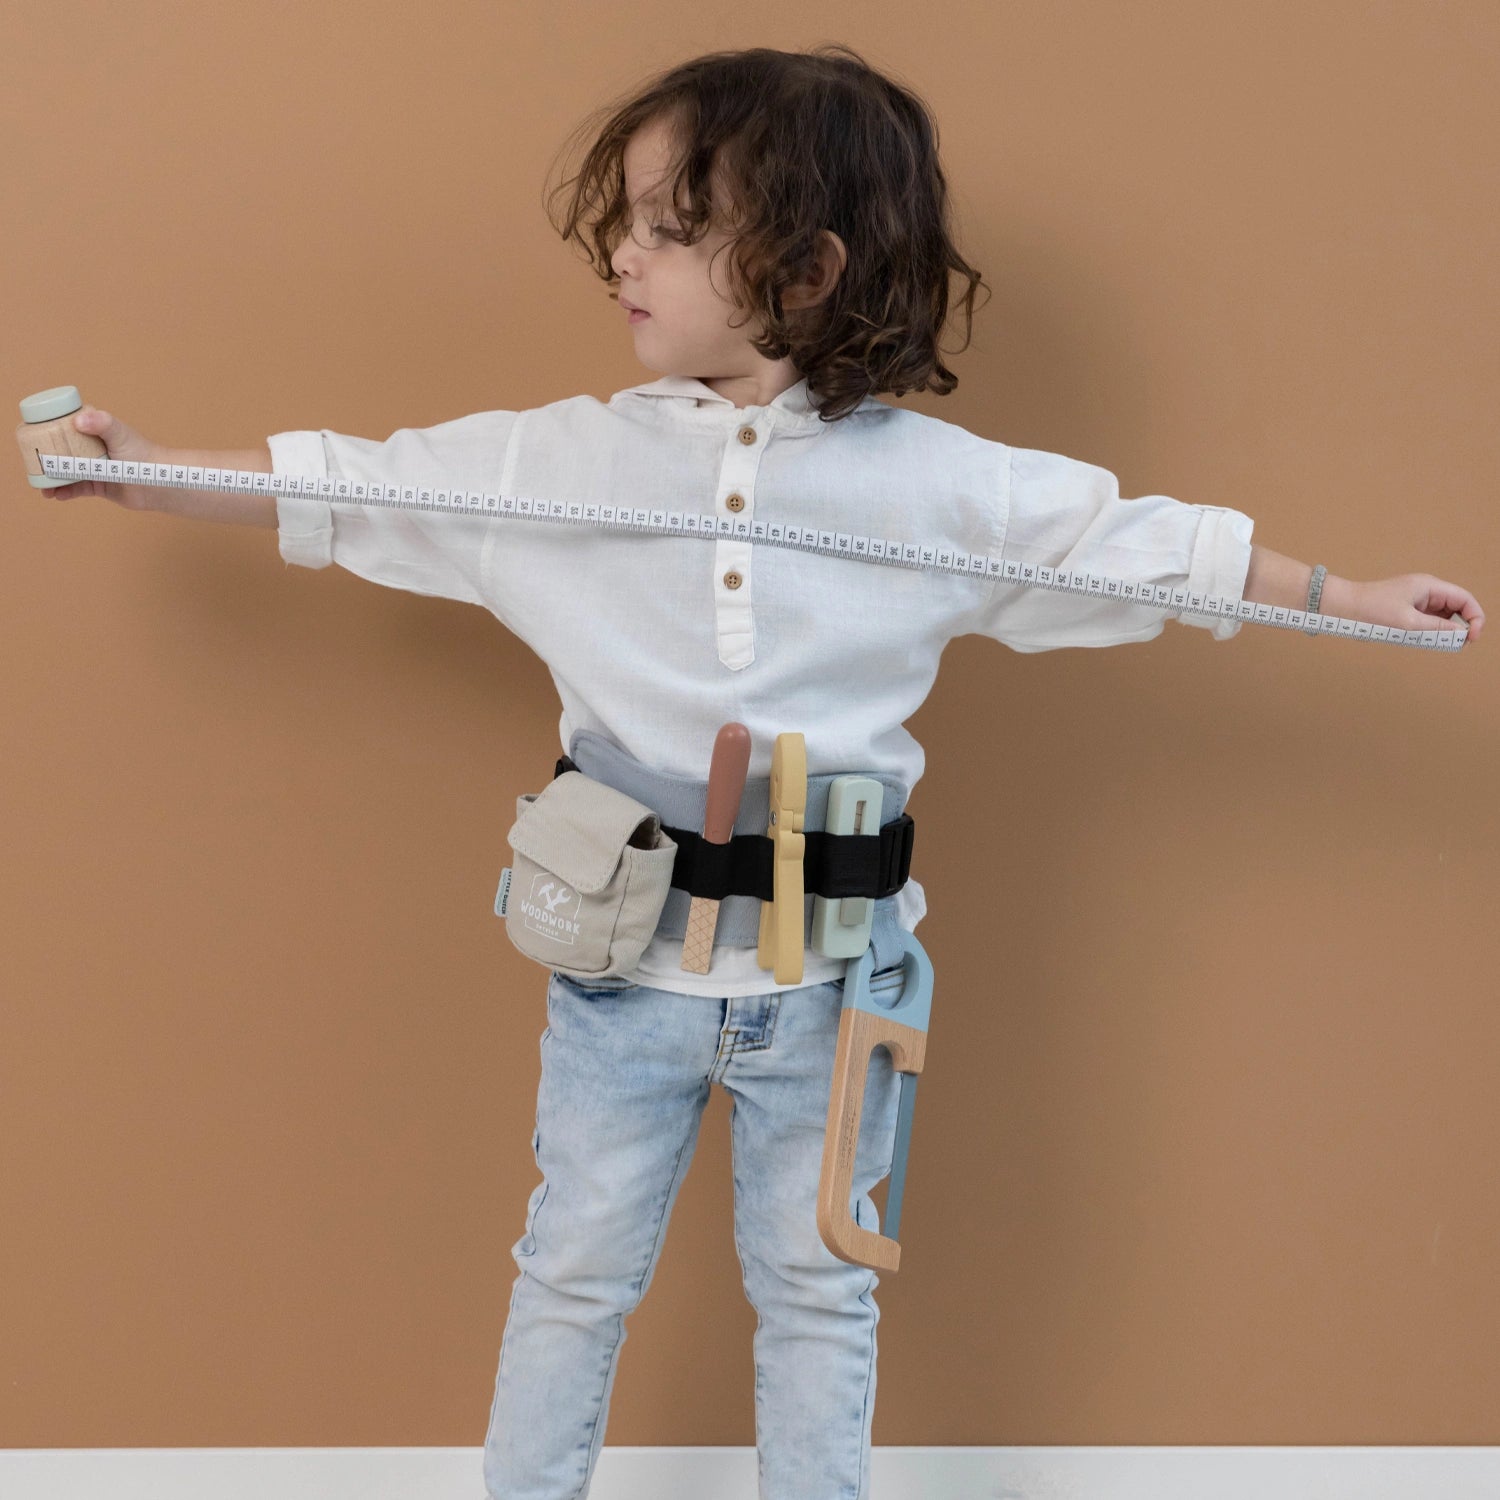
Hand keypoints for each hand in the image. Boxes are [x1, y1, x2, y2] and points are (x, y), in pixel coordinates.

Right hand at [40, 408, 168, 511]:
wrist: (160, 482)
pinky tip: (57, 495)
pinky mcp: (100, 486)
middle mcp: (93, 449)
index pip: (68, 428)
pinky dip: (67, 492)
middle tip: (36, 466)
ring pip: (69, 473)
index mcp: (95, 431)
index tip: (38, 437)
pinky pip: (78, 489)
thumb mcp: (120, 433)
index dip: (53, 432)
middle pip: (65, 452)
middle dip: (50, 459)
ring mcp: (96, 468)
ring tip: (44, 487)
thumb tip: (78, 420)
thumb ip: (101, 423)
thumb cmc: (142, 454)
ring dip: (55, 479)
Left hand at [1348, 573, 1484, 643]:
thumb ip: (1437, 627)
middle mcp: (1427, 590)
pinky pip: (1429, 619)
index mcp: (1430, 586)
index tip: (1471, 638)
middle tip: (1457, 645)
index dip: (1474, 617)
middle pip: (1457, 606)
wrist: (1343, 606)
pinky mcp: (1408, 608)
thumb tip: (1461, 632)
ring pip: (1444, 614)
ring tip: (1442, 644)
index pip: (1465, 599)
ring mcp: (1418, 599)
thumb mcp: (1408, 622)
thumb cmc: (1372, 610)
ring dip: (1447, 629)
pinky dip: (1433, 630)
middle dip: (1462, 625)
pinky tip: (1429, 640)